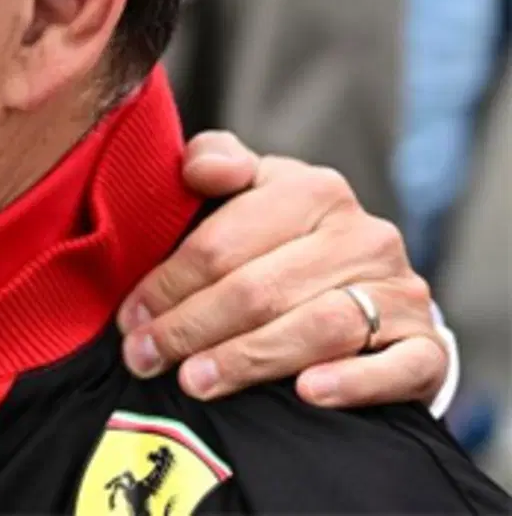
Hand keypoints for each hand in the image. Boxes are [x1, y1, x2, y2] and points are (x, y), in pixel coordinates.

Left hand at [117, 131, 444, 407]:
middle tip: (144, 358)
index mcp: (314, 190)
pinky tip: (306, 392)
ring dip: (249, 359)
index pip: (223, 242)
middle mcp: (364, 236)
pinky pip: (398, 366)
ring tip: (195, 382)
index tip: (129, 318)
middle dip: (191, 328)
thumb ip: (215, 163)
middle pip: (261, 289)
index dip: (167, 283)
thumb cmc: (282, 241)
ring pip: (318, 328)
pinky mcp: (426, 345)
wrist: (365, 291)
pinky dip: (352, 381)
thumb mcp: (248, 192)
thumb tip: (199, 169)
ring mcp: (401, 291)